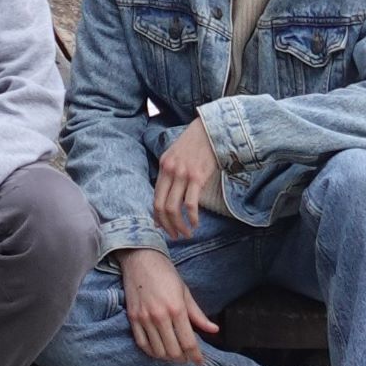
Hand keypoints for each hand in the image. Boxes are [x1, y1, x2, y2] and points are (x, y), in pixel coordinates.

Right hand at [118, 249, 220, 364]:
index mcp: (177, 309)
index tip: (200, 363)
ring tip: (174, 355)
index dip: (196, 356)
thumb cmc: (165, 273)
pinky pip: (142, 343)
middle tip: (187, 358)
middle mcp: (160, 316)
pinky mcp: (132, 318)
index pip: (189, 342)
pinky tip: (158, 351)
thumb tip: (214, 330)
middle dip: (183, 359)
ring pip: (158, 350)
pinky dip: (151, 352)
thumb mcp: (185, 292)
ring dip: (168, 357)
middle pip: (174, 350)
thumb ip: (198, 314)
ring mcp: (144, 318)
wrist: (140, 258)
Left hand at [154, 114, 220, 239]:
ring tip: (186, 233)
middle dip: (167, 225)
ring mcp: (183, 174)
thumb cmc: (196, 145)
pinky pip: (190, 203)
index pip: (154, 198)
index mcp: (163, 166)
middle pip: (161, 206)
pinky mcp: (198, 177)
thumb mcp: (176, 156)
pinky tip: (195, 223)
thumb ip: (170, 174)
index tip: (163, 227)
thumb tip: (167, 196)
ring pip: (174, 207)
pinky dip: (192, 217)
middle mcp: (170, 171)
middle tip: (174, 235)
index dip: (157, 216)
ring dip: (179, 225)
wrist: (211, 130)